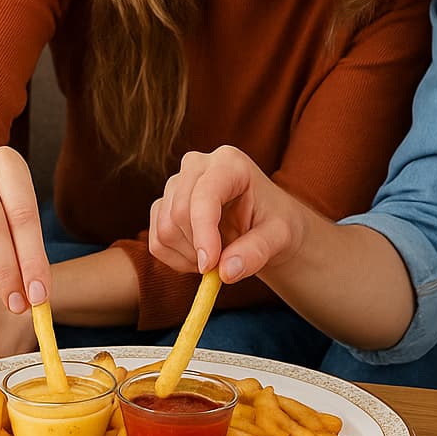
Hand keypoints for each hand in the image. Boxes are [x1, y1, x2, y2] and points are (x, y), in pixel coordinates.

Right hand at [148, 146, 306, 282]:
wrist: (264, 225)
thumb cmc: (274, 223)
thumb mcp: (279, 237)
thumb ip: (256, 252)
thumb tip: (226, 272)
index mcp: (229, 162)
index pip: (204, 195)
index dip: (204, 232)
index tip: (210, 266)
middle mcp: (196, 165)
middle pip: (178, 212)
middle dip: (199, 248)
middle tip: (223, 265)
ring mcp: (175, 184)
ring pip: (164, 229)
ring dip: (189, 256)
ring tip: (218, 257)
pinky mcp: (163, 206)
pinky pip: (157, 242)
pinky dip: (177, 260)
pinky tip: (201, 256)